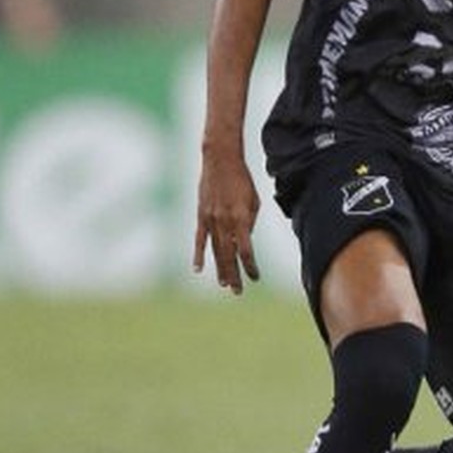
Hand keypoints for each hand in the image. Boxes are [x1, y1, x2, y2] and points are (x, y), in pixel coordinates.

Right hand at [193, 148, 262, 293]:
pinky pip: (199, 240)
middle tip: (238, 291)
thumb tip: (244, 242)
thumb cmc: (242, 181)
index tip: (255, 277)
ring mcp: (210, 220)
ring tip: (224, 285)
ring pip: (214, 251)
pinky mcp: (200, 216)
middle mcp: (224, 222)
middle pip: (229, 255)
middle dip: (234, 275)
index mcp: (241, 218)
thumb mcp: (254, 201)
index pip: (246, 250)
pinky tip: (198, 269)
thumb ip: (250, 223)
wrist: (220, 161)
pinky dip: (198, 255)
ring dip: (219, 269)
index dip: (250, 266)